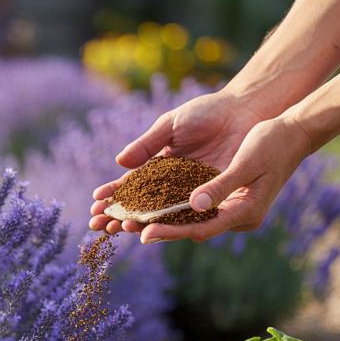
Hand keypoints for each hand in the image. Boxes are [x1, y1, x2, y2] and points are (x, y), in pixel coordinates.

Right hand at [87, 90, 272, 237]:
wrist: (244, 112)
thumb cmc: (207, 113)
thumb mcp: (171, 125)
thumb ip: (147, 144)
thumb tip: (119, 163)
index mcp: (158, 166)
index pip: (130, 185)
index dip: (112, 195)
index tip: (95, 204)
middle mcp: (171, 185)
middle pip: (140, 206)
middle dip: (118, 216)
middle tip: (98, 225)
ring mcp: (190, 193)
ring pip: (160, 214)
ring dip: (139, 223)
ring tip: (122, 228)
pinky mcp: (211, 199)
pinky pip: (189, 214)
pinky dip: (172, 222)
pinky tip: (154, 228)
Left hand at [122, 116, 315, 242]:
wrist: (292, 132)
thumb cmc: (273, 143)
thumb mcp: (247, 163)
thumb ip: (221, 186)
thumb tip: (195, 205)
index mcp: (245, 213)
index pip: (200, 228)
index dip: (170, 231)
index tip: (143, 233)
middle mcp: (234, 216)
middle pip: (188, 228)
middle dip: (154, 228)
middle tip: (119, 229)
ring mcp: (228, 207)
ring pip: (185, 218)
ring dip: (154, 218)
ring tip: (121, 220)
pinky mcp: (221, 195)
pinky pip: (188, 204)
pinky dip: (165, 204)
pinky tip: (140, 201)